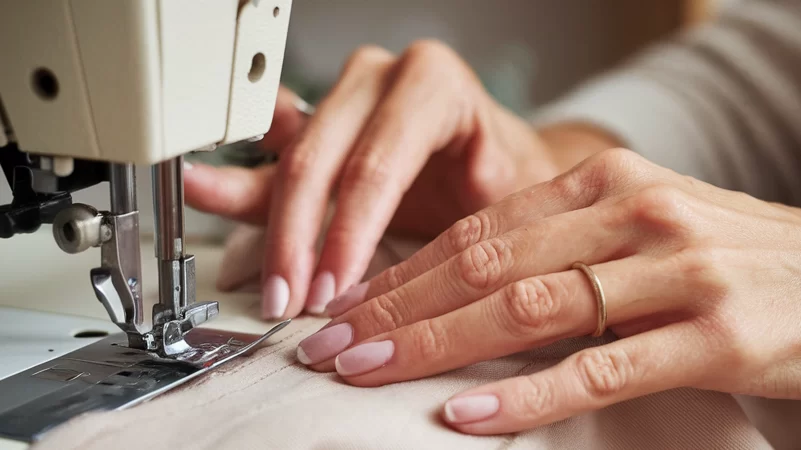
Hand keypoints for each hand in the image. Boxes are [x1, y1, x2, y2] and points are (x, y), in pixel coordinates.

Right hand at [184, 40, 615, 318]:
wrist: (498, 167)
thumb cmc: (505, 177)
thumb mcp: (508, 188)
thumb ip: (481, 187)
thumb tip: (460, 197)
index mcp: (431, 84)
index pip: (375, 164)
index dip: (347, 233)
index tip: (329, 290)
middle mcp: (378, 80)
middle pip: (320, 161)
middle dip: (300, 240)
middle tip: (291, 302)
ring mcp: (340, 99)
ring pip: (289, 159)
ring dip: (271, 226)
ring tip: (261, 277)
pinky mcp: (317, 128)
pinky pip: (271, 155)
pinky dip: (239, 181)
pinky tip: (201, 186)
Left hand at [296, 149, 800, 434]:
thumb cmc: (719, 259)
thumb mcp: (633, 230)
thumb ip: (553, 245)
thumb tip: (454, 284)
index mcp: (604, 184)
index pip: (478, 229)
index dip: (402, 271)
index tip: (344, 305)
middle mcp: (633, 214)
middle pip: (486, 264)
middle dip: (396, 308)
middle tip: (329, 344)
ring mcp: (675, 272)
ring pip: (529, 308)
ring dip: (435, 344)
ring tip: (368, 370)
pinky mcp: (715, 336)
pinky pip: (600, 368)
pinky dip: (527, 393)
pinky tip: (467, 413)